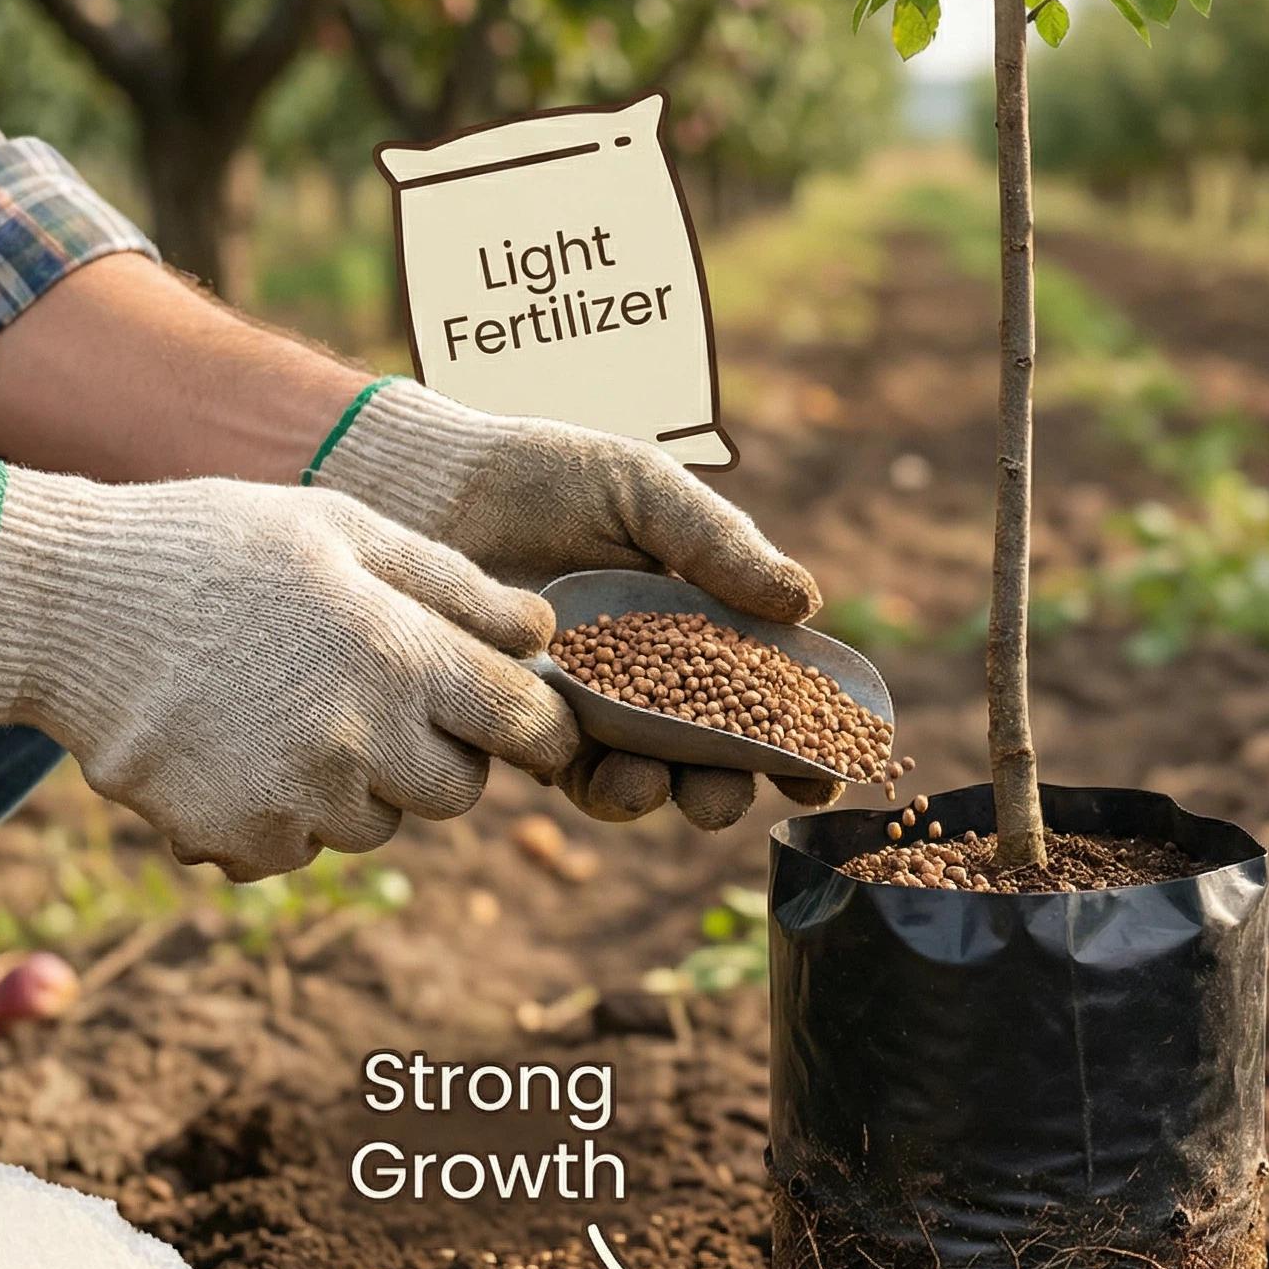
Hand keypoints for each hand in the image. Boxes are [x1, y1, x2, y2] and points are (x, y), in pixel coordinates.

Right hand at [0, 466, 578, 880]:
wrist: (70, 605)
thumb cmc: (219, 546)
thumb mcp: (344, 528)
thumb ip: (454, 585)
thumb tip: (541, 632)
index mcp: (400, 657)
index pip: (525, 726)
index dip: (538, 725)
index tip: (524, 718)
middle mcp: (360, 742)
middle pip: (458, 792)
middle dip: (440, 754)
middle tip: (383, 699)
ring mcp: (295, 801)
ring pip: (375, 825)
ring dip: (356, 784)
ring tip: (290, 707)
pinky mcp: (235, 839)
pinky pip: (296, 850)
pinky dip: (282, 814)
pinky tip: (238, 745)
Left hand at [313, 379, 843, 828]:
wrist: (434, 486)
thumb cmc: (544, 474)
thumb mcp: (643, 489)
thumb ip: (718, 544)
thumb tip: (805, 602)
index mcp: (696, 619)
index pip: (764, 685)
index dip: (803, 732)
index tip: (834, 764)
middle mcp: (650, 674)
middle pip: (713, 750)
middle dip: (735, 784)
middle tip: (742, 792)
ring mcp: (591, 704)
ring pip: (649, 775)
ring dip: (667, 793)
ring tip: (662, 782)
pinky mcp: (528, 722)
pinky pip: (575, 773)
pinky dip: (603, 784)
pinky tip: (614, 773)